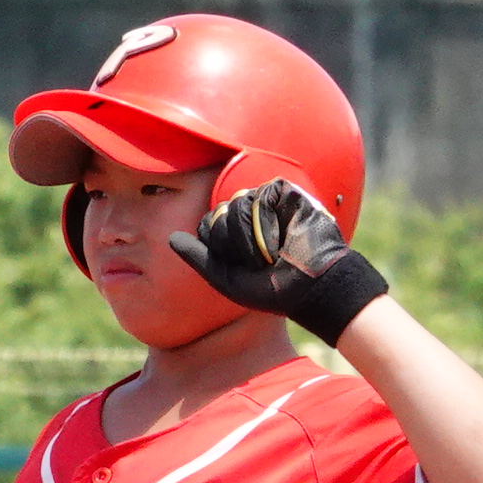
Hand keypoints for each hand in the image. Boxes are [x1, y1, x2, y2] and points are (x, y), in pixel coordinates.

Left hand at [167, 179, 387, 346]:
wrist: (311, 287)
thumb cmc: (271, 289)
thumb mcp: (226, 279)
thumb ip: (198, 257)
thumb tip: (171, 239)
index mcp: (230, 235)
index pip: (206, 226)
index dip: (219, 249)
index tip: (242, 269)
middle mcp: (245, 215)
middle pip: (218, 214)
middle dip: (234, 244)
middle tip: (258, 263)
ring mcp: (265, 202)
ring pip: (238, 203)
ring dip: (252, 236)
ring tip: (273, 253)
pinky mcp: (284, 193)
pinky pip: (261, 196)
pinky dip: (267, 222)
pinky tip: (282, 237)